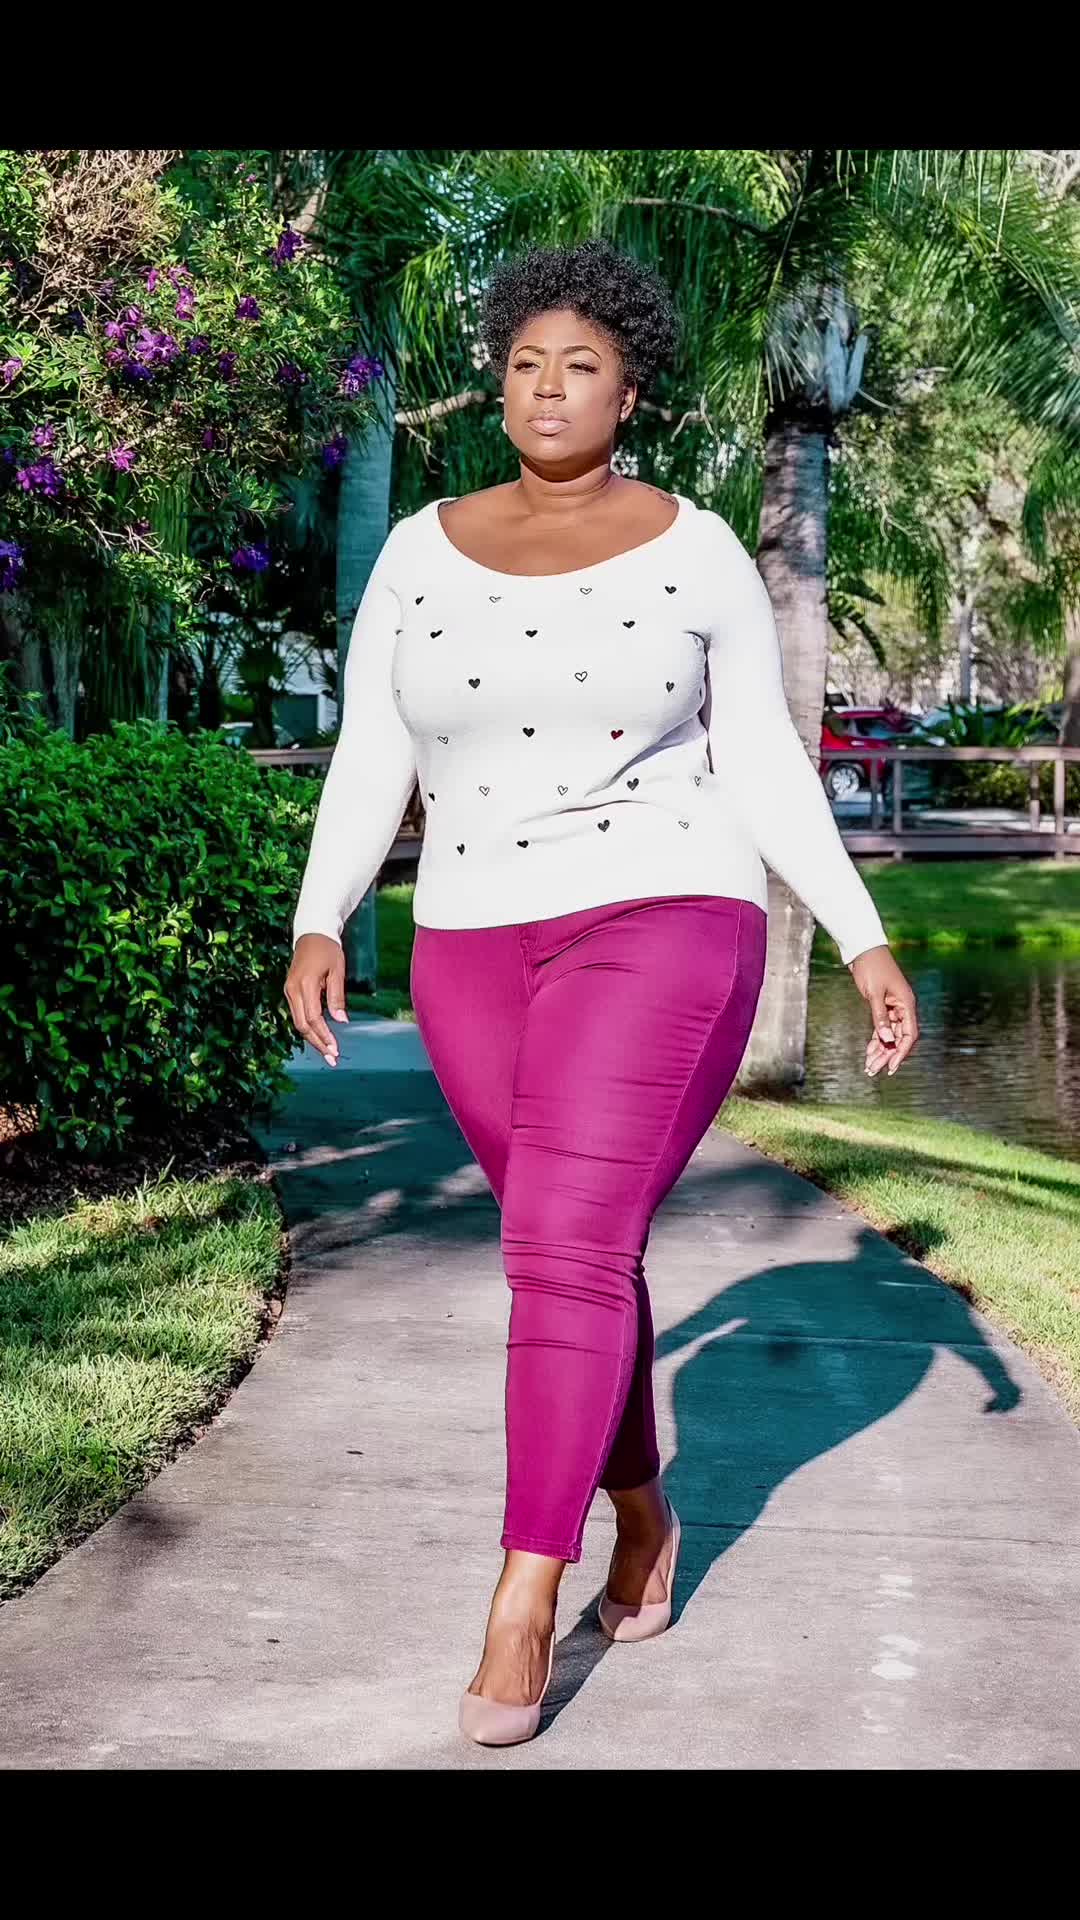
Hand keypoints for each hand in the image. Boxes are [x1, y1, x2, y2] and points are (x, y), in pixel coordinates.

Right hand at [285, 932, 348, 1066]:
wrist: (311, 933)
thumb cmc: (327, 949)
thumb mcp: (337, 971)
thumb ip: (337, 997)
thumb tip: (341, 1021)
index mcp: (305, 985)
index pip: (313, 1018)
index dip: (324, 1036)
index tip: (335, 1049)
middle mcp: (292, 990)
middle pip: (302, 1025)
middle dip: (317, 1043)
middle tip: (332, 1058)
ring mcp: (289, 991)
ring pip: (298, 1022)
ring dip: (312, 1038)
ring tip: (327, 1052)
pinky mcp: (290, 991)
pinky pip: (298, 1014)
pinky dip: (309, 1028)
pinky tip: (320, 1036)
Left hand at [848, 945, 918, 1076]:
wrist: (863, 949)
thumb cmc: (871, 967)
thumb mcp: (874, 994)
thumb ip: (880, 1018)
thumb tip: (886, 1041)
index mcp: (907, 1004)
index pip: (909, 1035)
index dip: (901, 1052)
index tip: (891, 1067)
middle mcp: (903, 1007)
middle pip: (898, 1038)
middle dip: (887, 1055)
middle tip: (874, 1070)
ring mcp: (893, 1007)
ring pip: (889, 1035)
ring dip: (880, 1051)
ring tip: (869, 1067)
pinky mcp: (883, 1006)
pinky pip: (882, 1028)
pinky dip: (876, 1040)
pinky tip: (869, 1052)